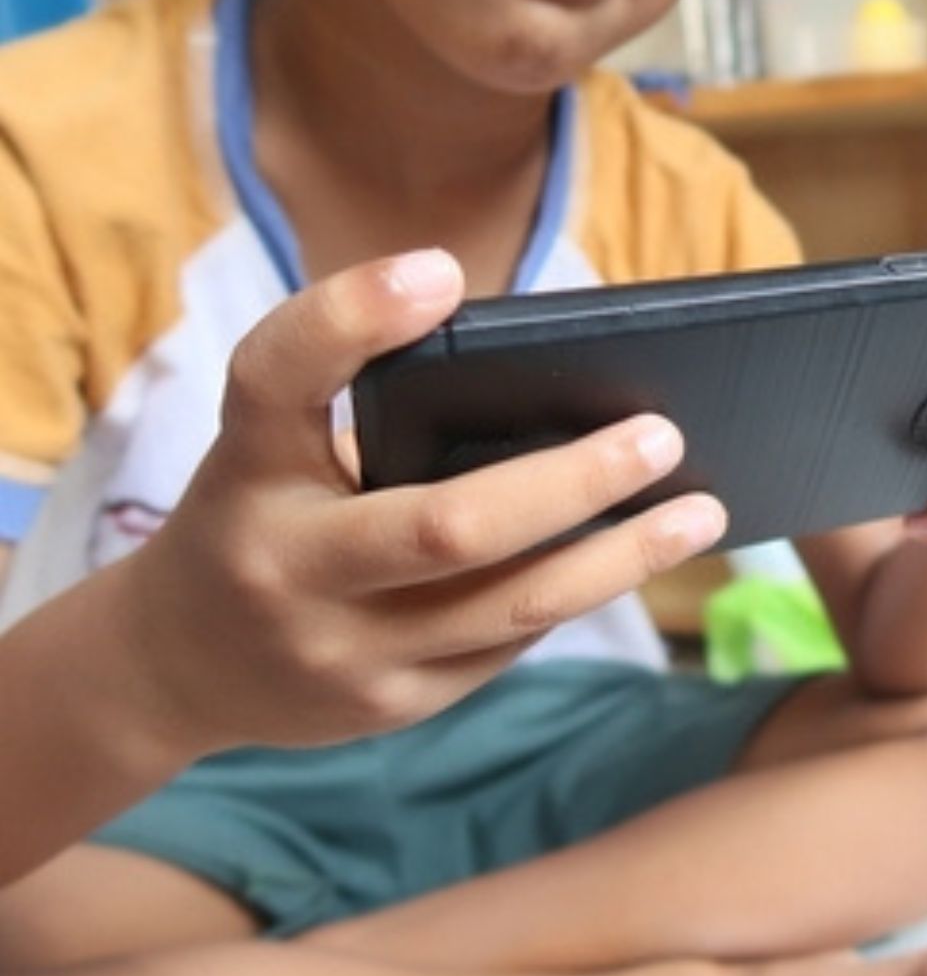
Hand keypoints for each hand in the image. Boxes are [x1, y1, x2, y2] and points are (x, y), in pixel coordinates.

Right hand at [117, 250, 725, 751]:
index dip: (354, 316)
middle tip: (662, 434)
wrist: (177, 666)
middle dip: (572, 481)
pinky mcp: (391, 705)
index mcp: (247, 465)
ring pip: (509, 605)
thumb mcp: (273, 445)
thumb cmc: (262, 514)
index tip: (444, 270)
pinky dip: (578, 593)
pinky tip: (635, 557)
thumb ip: (367, 398)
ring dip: (620, 558)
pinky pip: (510, 644)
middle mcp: (284, 564)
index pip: (276, 376)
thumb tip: (551, 371)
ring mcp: (340, 650)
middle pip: (447, 525)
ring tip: (701, 512)